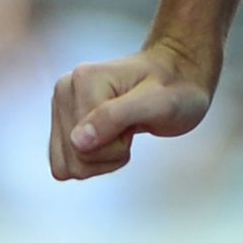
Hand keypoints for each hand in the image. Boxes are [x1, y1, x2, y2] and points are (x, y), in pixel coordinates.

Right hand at [48, 42, 214, 180]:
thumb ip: (116, 117)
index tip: (138, 121)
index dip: (117, 146)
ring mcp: (62, 106)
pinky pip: (67, 163)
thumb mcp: (159, 103)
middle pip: (73, 158)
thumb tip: (77, 141)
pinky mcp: (65, 121)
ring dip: (102, 158)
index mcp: (82, 80)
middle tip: (132, 127)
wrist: (179, 77)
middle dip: (109, 153)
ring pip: (68, 165)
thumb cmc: (177, 88)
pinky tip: (113, 139)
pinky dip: (94, 161)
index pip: (83, 147)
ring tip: (124, 131)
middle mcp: (65, 90)